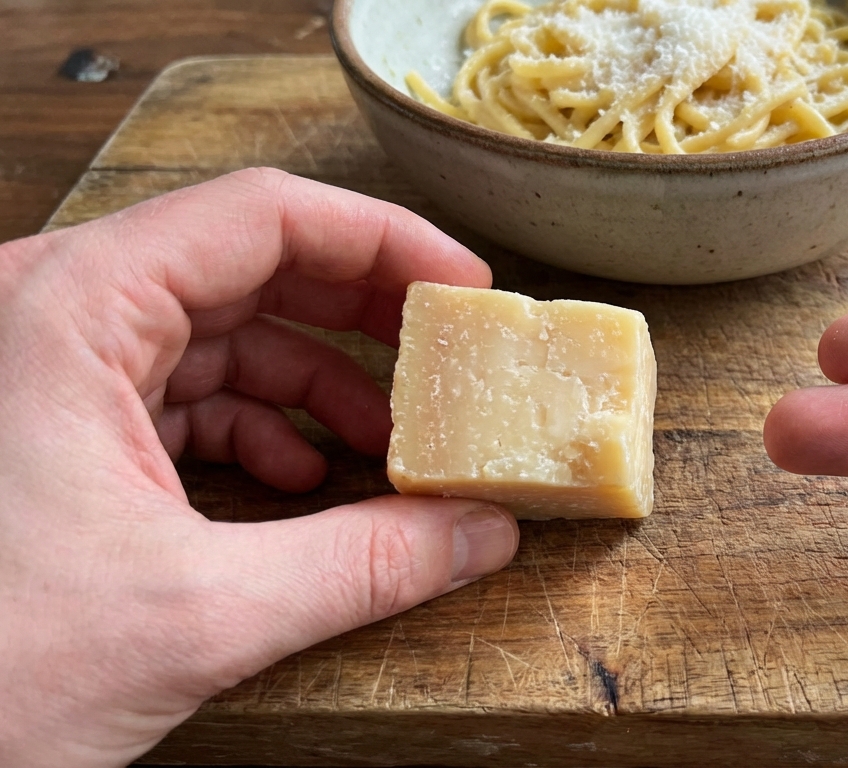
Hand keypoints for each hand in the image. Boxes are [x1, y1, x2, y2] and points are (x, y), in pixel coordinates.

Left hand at [0, 168, 519, 766]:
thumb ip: (363, 564)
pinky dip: (260, 427)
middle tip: (446, 351)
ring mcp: (50, 369)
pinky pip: (186, 391)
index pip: (261, 218)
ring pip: (221, 332)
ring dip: (316, 383)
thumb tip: (482, 532)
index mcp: (72, 310)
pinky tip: (305, 482)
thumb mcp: (199, 614)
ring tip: (390, 445)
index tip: (462, 284)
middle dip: (358, 313)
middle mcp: (52, 314)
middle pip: (246, 265)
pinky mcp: (55, 425)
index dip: (380, 240)